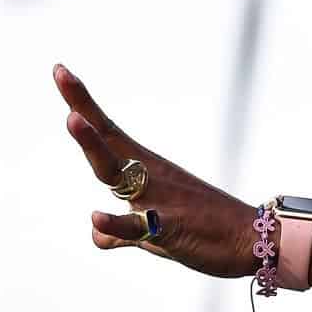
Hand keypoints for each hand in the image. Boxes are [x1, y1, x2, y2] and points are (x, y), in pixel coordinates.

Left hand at [54, 63, 258, 277]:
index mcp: (145, 171)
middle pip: (108, 140)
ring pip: (118, 173)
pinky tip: (96, 218)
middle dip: (83, 109)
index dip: (82, 103)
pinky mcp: (170, 228)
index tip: (60, 71)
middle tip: (61, 73)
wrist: (251, 240)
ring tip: (72, 120)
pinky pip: (138, 226)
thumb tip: (99, 237)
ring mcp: (159, 199)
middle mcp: (149, 176)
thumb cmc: (205, 232)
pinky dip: (117, 223)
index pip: (107, 132)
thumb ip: (122, 233)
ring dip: (95, 147)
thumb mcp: (155, 232)